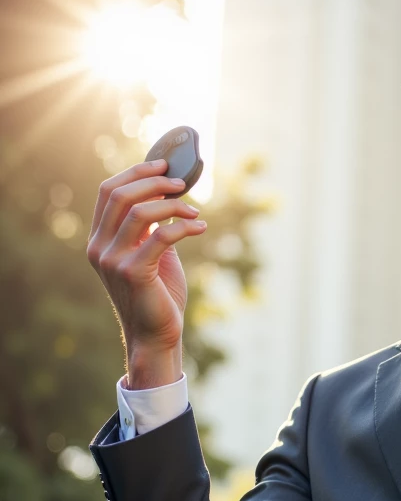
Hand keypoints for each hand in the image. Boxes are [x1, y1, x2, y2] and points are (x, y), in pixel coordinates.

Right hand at [87, 160, 206, 387]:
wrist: (156, 336)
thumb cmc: (157, 295)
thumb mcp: (151, 253)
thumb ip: (151, 227)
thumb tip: (168, 193)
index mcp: (99, 240)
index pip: (108, 192)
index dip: (135, 173)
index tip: (162, 165)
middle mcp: (99, 248)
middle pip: (120, 195)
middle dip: (153, 181)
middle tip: (181, 183)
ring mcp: (112, 260)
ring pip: (140, 212)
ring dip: (173, 205)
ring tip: (195, 211)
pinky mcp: (133, 272)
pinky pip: (161, 236)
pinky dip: (184, 226)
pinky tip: (200, 227)